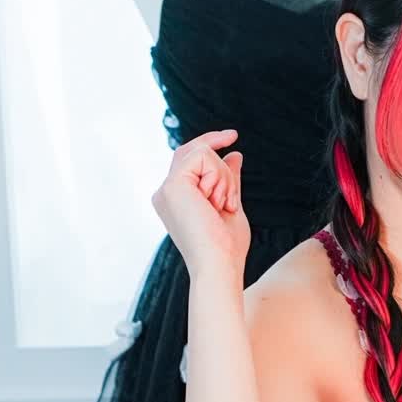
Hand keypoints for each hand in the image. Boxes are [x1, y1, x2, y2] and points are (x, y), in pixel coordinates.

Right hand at [151, 127, 249, 281]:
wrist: (219, 266)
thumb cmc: (227, 247)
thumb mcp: (230, 206)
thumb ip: (229, 181)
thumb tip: (235, 154)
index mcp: (176, 199)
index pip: (190, 160)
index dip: (210, 144)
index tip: (233, 136)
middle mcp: (166, 192)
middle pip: (193, 151)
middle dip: (219, 157)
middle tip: (232, 163)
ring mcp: (167, 188)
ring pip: (201, 153)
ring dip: (224, 178)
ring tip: (223, 207)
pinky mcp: (173, 184)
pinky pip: (202, 156)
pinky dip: (219, 177)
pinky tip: (218, 202)